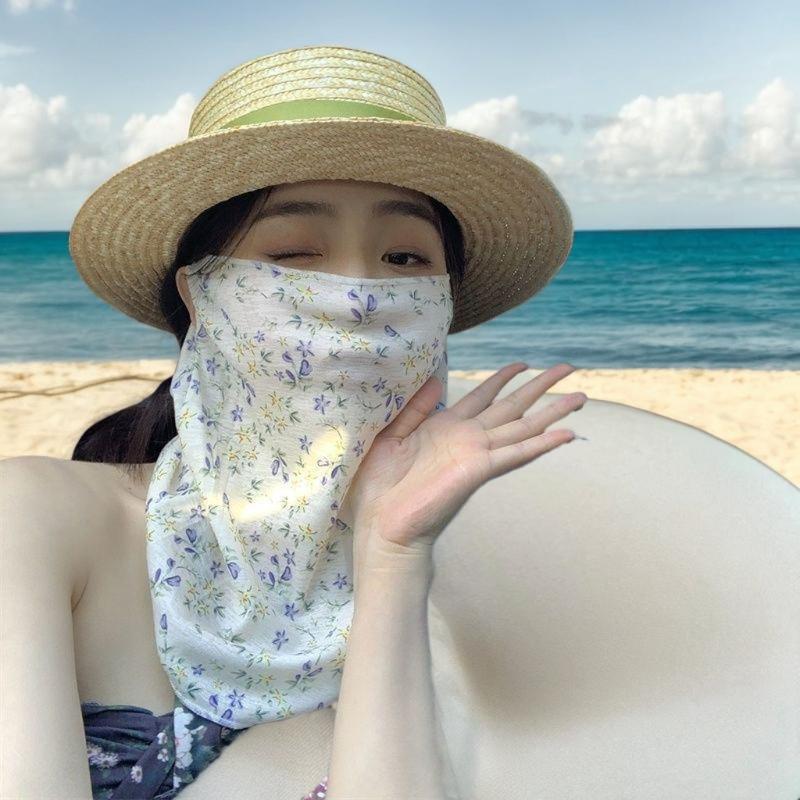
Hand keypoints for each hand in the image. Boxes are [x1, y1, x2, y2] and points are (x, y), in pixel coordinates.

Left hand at [341, 362, 587, 569]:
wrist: (381, 523)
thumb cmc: (379, 485)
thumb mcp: (391, 434)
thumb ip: (414, 407)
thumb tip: (435, 378)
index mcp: (446, 427)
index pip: (482, 396)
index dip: (502, 378)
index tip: (523, 363)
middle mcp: (468, 438)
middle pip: (512, 405)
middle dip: (540, 386)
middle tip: (568, 367)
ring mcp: (477, 454)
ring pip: (523, 426)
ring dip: (552, 411)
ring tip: (580, 396)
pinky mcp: (478, 470)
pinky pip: (516, 453)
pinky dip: (542, 444)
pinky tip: (566, 433)